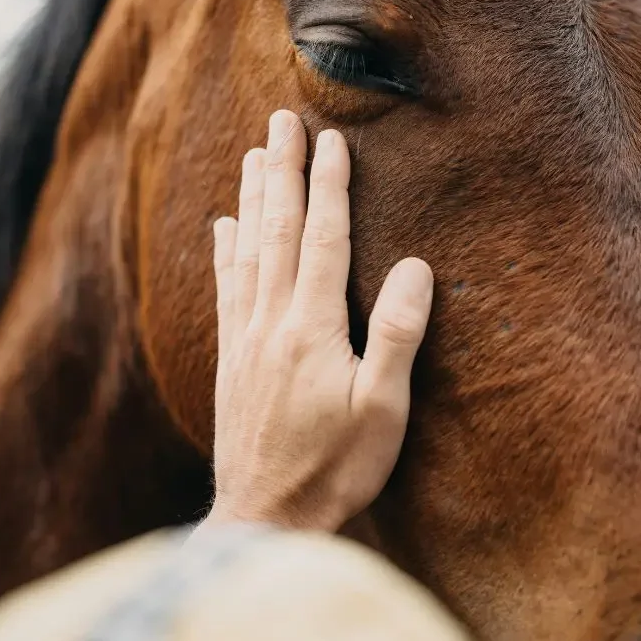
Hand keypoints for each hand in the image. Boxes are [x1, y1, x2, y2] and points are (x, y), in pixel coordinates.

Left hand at [203, 110, 433, 532]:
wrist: (264, 519)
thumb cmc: (334, 468)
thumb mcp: (382, 410)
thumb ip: (398, 336)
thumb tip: (417, 267)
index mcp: (314, 327)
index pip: (325, 239)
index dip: (329, 186)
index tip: (330, 139)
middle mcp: (273, 320)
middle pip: (279, 229)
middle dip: (282, 171)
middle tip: (280, 121)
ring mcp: (247, 337)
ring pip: (248, 250)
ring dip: (252, 197)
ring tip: (253, 154)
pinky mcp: (232, 358)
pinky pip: (226, 288)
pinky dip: (225, 250)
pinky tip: (222, 225)